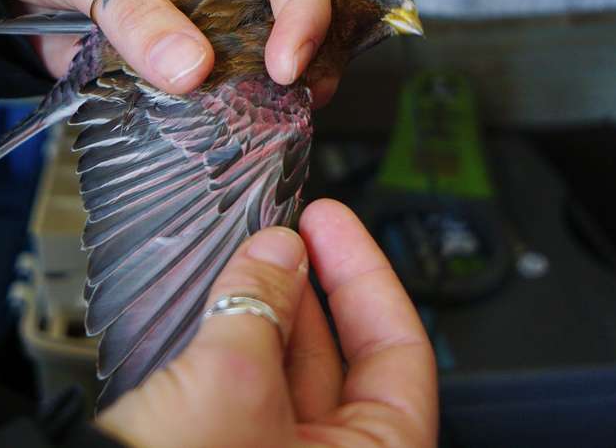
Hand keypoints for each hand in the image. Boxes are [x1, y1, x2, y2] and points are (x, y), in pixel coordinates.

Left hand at [0, 0, 336, 101]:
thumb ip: (132, 12)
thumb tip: (192, 72)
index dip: (303, 10)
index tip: (286, 67)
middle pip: (288, 12)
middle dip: (303, 58)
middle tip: (298, 107)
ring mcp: (194, 16)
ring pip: (251, 56)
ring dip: (258, 93)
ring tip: (261, 128)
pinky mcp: (166, 56)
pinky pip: (201, 87)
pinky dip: (209, 114)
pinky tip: (209, 137)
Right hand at [95, 200, 437, 447]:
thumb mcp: (231, 382)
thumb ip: (262, 305)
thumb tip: (279, 252)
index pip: (399, 353)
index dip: (367, 276)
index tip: (333, 226)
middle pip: (340, 359)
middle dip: (308, 288)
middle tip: (284, 232)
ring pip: (286, 372)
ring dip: (266, 309)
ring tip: (246, 256)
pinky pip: (244, 389)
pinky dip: (234, 340)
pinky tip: (216, 301)